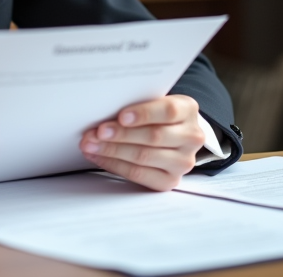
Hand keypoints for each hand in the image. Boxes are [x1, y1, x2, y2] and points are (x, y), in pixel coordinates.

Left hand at [79, 95, 204, 190]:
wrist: (172, 133)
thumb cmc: (156, 114)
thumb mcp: (153, 101)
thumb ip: (136, 102)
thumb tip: (103, 109)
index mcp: (188, 110)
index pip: (168, 111)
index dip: (144, 114)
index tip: (121, 116)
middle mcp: (191, 137)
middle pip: (153, 136)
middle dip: (121, 134)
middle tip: (97, 132)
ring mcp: (183, 162)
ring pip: (143, 156)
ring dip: (112, 151)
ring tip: (91, 145)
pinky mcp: (170, 180)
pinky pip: (139, 174)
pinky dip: (115, 165)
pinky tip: (99, 157)